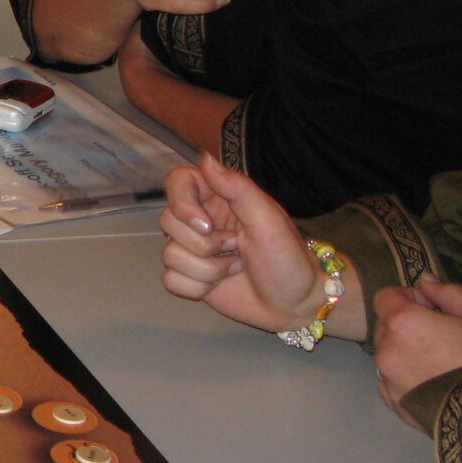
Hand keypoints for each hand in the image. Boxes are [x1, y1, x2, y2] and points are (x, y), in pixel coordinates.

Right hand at [158, 154, 343, 334]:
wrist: (292, 304)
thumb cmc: (287, 259)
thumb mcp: (269, 220)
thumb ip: (238, 188)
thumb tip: (205, 158)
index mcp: (218, 198)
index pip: (177, 182)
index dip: (182, 202)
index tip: (206, 224)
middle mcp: (199, 220)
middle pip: (168, 221)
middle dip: (205, 244)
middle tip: (237, 247)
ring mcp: (191, 249)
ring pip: (169, 254)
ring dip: (208, 269)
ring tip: (235, 268)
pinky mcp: (187, 276)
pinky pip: (170, 279)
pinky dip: (198, 287)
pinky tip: (220, 285)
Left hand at [372, 275, 461, 412]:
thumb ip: (449, 293)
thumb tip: (425, 280)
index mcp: (403, 323)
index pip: (385, 296)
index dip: (408, 297)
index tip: (432, 308)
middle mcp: (386, 349)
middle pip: (385, 324)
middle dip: (407, 323)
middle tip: (442, 335)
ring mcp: (386, 378)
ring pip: (388, 352)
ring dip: (405, 349)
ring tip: (441, 361)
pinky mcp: (393, 402)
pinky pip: (390, 379)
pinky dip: (405, 375)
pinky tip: (433, 381)